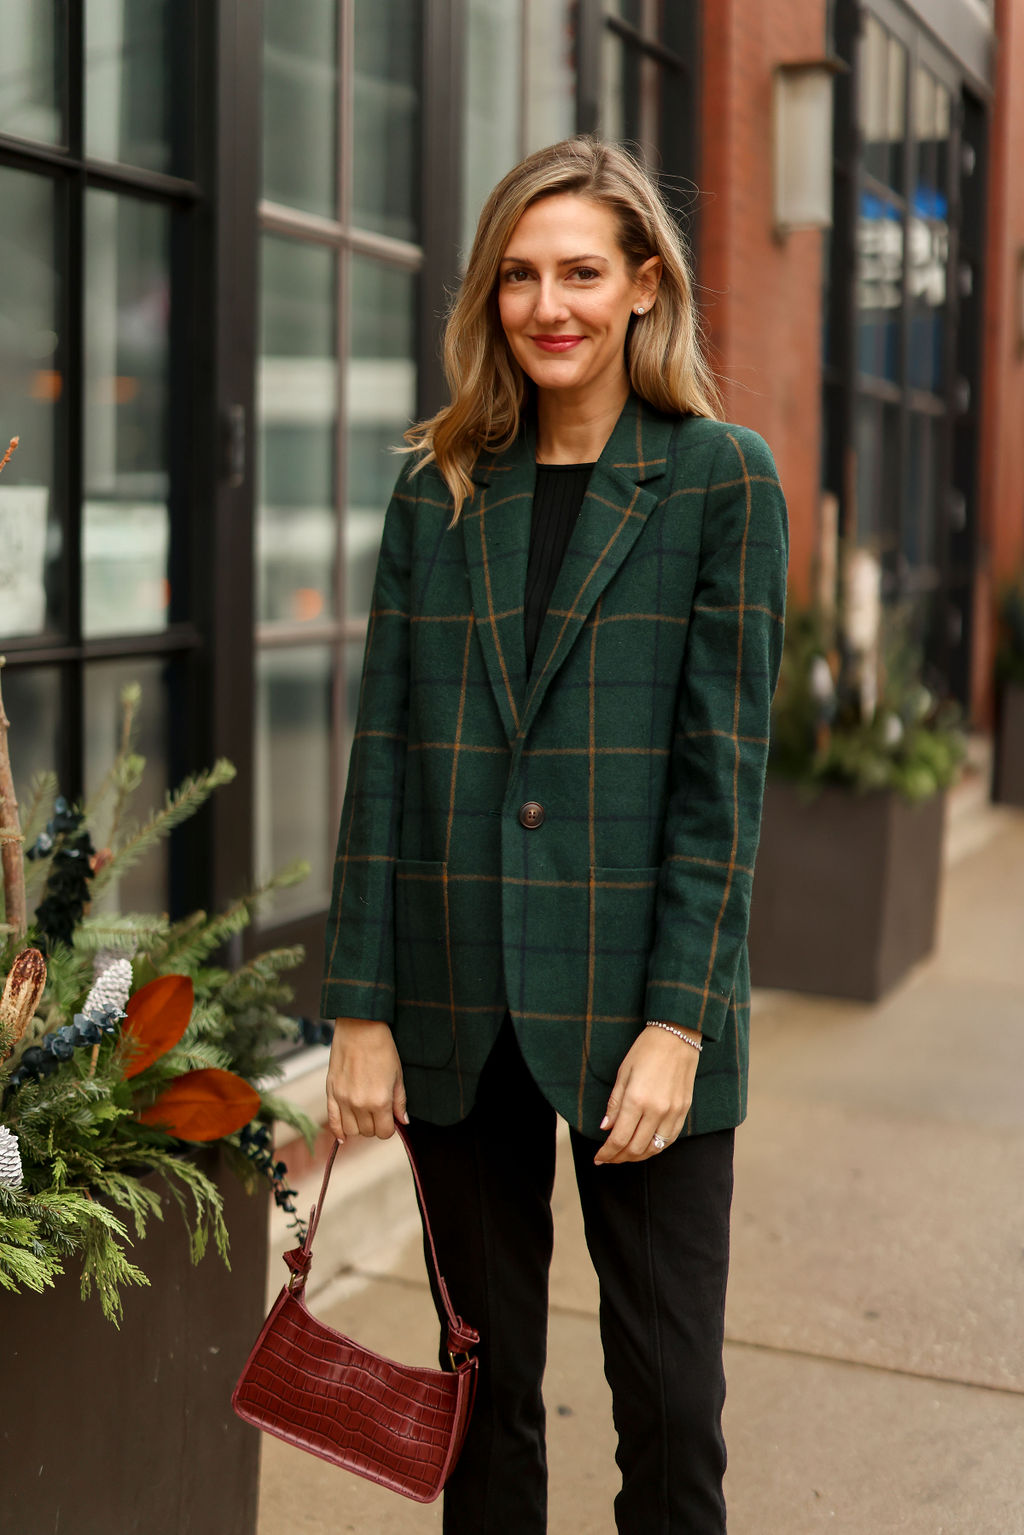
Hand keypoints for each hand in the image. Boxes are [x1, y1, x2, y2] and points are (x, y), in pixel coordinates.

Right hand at [326, 1018, 407, 1142]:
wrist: (360, 1027)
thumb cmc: (382, 1048)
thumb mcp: (398, 1075)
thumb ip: (400, 1101)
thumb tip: (403, 1121)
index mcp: (380, 1101)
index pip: (384, 1133)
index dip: (389, 1127)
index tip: (390, 1118)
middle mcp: (359, 1104)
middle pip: (367, 1132)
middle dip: (375, 1125)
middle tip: (378, 1111)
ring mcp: (343, 1099)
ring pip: (351, 1130)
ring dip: (359, 1126)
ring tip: (364, 1113)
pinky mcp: (330, 1092)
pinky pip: (332, 1121)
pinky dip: (338, 1131)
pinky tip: (343, 1135)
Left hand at [593, 1026, 699, 1164]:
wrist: (677, 1036)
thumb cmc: (646, 1050)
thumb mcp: (623, 1073)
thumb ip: (614, 1103)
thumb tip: (606, 1127)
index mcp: (636, 1100)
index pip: (619, 1139)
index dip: (607, 1153)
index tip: (598, 1158)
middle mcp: (656, 1110)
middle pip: (635, 1148)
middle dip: (619, 1158)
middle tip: (608, 1158)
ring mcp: (673, 1112)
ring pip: (654, 1149)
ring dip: (637, 1156)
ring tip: (624, 1155)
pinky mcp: (684, 1111)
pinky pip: (669, 1139)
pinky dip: (656, 1148)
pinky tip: (645, 1146)